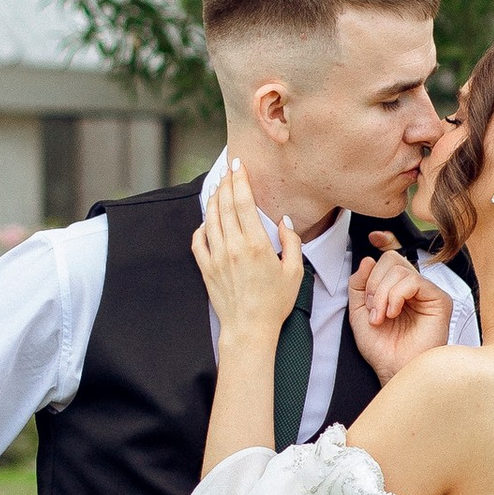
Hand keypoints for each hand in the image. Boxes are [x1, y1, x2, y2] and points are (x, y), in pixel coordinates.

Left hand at [190, 158, 302, 345]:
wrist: (249, 329)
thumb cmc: (274, 303)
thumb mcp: (294, 272)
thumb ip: (292, 243)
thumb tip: (285, 222)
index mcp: (256, 244)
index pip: (243, 202)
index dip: (240, 180)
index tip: (239, 165)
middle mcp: (232, 247)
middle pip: (224, 205)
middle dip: (226, 183)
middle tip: (228, 169)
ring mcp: (216, 257)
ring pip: (210, 219)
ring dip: (213, 199)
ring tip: (218, 186)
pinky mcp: (206, 269)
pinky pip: (198, 241)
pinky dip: (201, 226)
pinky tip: (207, 220)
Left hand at [349, 234, 453, 378]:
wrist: (393, 370)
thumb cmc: (382, 349)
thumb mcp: (359, 312)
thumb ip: (358, 285)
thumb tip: (368, 260)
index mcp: (396, 288)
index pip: (389, 257)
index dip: (383, 242)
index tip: (374, 237)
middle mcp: (413, 288)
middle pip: (392, 260)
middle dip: (373, 284)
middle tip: (372, 309)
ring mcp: (427, 292)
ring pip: (399, 270)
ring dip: (381, 294)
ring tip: (381, 317)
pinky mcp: (439, 299)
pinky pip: (413, 281)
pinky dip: (396, 296)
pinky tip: (393, 314)